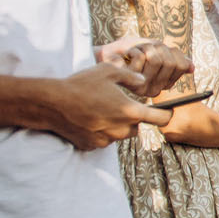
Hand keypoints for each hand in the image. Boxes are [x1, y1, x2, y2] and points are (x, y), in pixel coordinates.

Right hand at [43, 63, 172, 149]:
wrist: (53, 103)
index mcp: (130, 111)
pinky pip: (104, 139)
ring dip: (117, 125)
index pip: (160, 119)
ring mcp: (107, 140)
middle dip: (132, 117)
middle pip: (137, 127)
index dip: (165, 115)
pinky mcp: (93, 146)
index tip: (165, 112)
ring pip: (120, 134)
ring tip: (100, 109)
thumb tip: (143, 82)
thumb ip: (131, 77)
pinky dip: (101, 131)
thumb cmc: (82, 84)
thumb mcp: (109, 71)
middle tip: (117, 104)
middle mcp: (121, 130)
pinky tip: (89, 118)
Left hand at [96, 36, 192, 96]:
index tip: (157, 50)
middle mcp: (155, 88)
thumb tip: (192, 68)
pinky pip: (142, 57)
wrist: (105, 56)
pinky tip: (126, 57)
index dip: (170, 50)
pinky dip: (134, 49)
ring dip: (144, 48)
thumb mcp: (155, 50)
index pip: (180, 64)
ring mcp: (144, 86)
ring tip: (134, 53)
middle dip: (156, 48)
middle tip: (143, 50)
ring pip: (156, 59)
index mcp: (163, 83)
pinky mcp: (131, 81)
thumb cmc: (128, 52)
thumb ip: (174, 58)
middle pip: (169, 62)